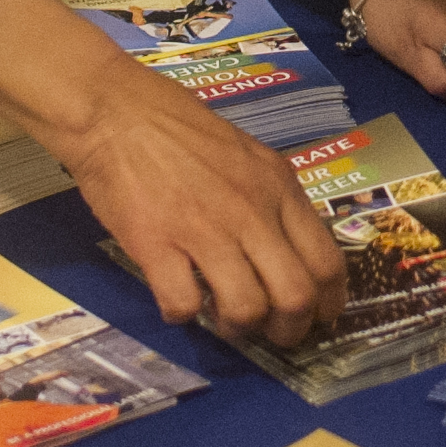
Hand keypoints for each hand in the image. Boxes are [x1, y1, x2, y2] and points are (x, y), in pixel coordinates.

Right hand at [44, 52, 350, 344]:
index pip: (326, 260)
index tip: (321, 318)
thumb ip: (270, 201)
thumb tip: (287, 252)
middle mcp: (251, 212)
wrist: (117, 111)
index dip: (329, 302)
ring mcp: (204, 230)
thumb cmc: (180, 128)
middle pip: (295, 295)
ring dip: (238, 328)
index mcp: (278, 188)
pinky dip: (182, 315)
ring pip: (246, 308)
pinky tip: (176, 301)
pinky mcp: (157, 245)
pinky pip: (183, 304)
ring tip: (223, 320)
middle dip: (290, 329)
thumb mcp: (248, 156)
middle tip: (274, 335)